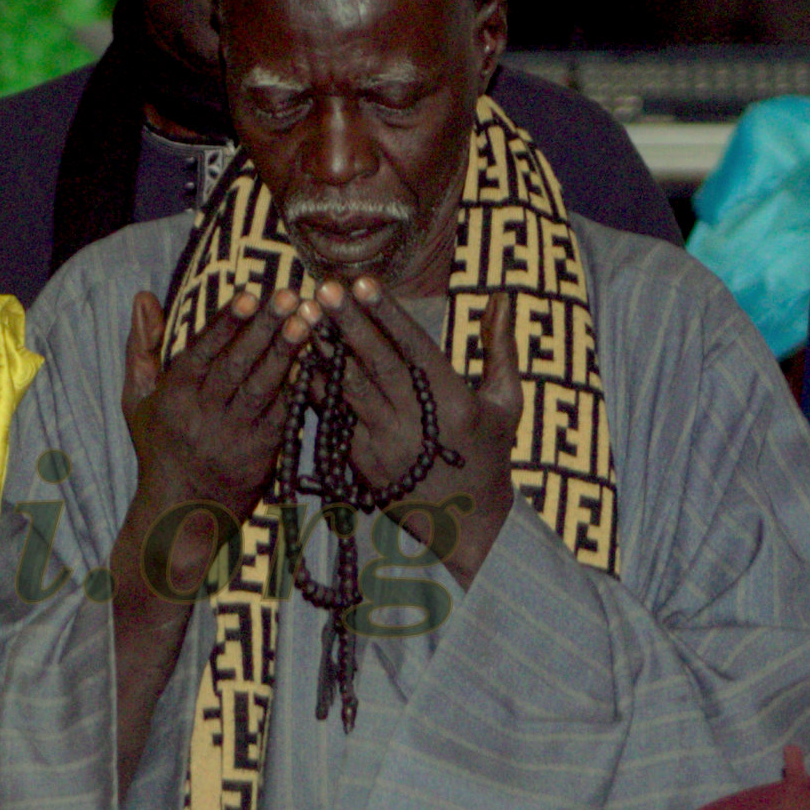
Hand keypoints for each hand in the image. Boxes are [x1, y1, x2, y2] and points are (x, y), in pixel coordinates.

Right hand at [122, 284, 308, 514]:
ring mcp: (234, 436)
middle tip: (289, 296)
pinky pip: (282, 413)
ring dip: (286, 353)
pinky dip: (298, 386)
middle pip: (236, 366)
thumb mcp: (137, 399)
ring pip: (262, 388)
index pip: (201, 353)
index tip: (248, 297)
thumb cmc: (159, 445)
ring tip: (307, 321)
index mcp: (173, 398)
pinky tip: (315, 359)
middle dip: (264, 329)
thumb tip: (144, 296)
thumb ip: (142, 346)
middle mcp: (202, 416)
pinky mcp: (262, 453)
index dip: (225, 325)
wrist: (181, 511)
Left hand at [316, 279, 518, 585]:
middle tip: (322, 288)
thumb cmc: (491, 455)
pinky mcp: (359, 463)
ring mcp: (383, 446)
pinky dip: (319, 385)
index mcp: (453, 406)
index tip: (363, 283)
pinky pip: (335, 416)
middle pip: (376, 365)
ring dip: (325, 351)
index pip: (415, 350)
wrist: (465, 525)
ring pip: (349, 389)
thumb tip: (503, 295)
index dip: (388, 315)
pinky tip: (303, 358)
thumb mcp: (506, 402)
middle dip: (347, 324)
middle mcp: (416, 425)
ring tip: (304, 316)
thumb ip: (500, 347)